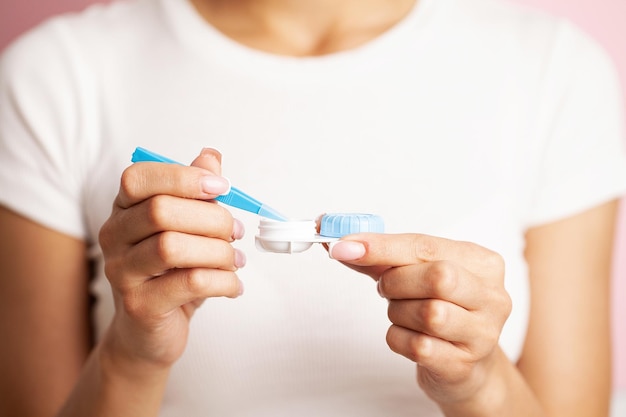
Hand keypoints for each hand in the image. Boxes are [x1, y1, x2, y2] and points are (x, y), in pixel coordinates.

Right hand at [98, 148, 245, 370]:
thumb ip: (196, 192)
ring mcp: (122, 273)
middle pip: (161, 211)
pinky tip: (234, 285)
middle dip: (212, 218)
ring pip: (172, 247)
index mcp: (124, 210)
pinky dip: (224, 281)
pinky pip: (189, 283)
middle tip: (235, 232)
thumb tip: (210, 156)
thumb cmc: (171, 275)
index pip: (138, 178)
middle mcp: (114, 237)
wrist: (149, 333)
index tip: (221, 188)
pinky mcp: (140, 305)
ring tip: (236, 260)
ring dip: (219, 251)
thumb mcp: (186, 229)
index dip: (183, 177)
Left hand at [329, 234, 511, 405]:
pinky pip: (418, 347)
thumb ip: (383, 258)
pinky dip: (399, 338)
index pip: (427, 246)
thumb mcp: (417, 275)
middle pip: (438, 277)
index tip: (344, 247)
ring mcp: (483, 334)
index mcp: (483, 262)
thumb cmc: (440, 309)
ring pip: (430, 314)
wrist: (465, 366)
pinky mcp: (464, 365)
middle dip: (397, 282)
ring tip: (401, 313)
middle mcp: (492, 297)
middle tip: (386, 289)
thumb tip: (343, 246)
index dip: (382, 246)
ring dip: (398, 312)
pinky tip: (406, 336)